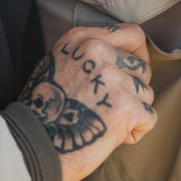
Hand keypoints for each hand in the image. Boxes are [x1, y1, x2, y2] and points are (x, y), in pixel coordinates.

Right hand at [18, 23, 156, 180]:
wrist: (31, 146)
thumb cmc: (44, 111)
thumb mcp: (58, 64)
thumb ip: (89, 55)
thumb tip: (123, 59)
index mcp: (82, 39)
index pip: (132, 35)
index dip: (138, 56)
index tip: (131, 73)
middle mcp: (97, 51)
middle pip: (142, 68)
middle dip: (133, 90)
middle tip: (110, 108)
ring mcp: (112, 78)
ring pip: (146, 94)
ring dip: (133, 112)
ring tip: (105, 122)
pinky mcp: (124, 106)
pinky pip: (149, 117)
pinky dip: (136, 131)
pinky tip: (113, 136)